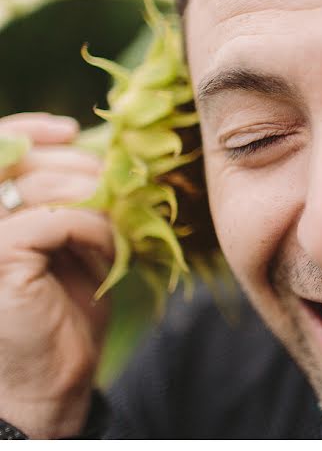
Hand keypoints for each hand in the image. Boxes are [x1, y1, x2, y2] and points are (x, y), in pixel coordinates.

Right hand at [0, 113, 112, 437]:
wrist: (52, 374)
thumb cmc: (61, 303)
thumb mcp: (66, 236)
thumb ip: (66, 193)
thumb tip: (95, 147)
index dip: (28, 129)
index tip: (69, 129)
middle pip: (23, 159)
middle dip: (80, 166)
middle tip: (116, 189)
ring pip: (44, 186)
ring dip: (94, 201)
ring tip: (112, 231)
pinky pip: (59, 218)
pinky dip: (93, 229)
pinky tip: (105, 251)